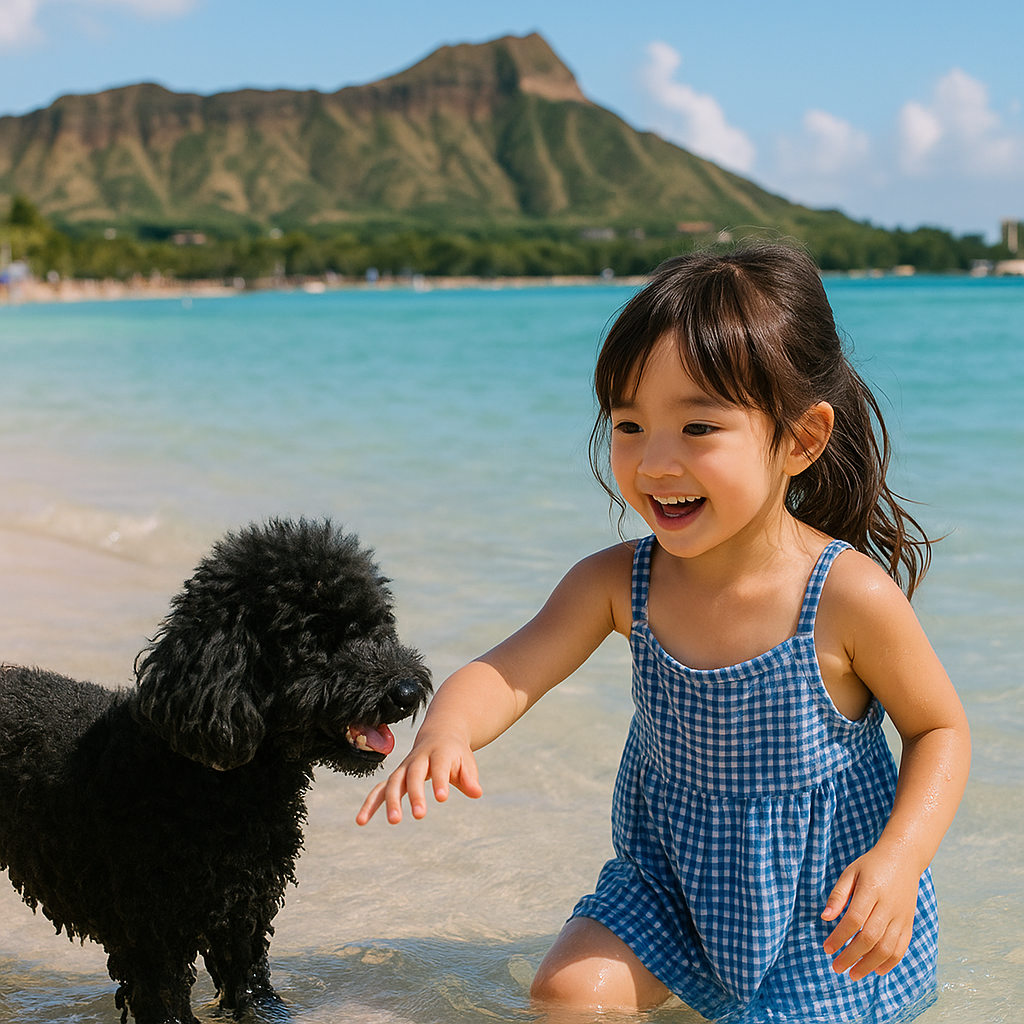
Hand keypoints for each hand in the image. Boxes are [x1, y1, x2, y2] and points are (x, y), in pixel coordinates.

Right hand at [355, 733, 482, 825]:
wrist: (440, 734)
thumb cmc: (456, 754)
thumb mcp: (467, 763)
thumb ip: (470, 778)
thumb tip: (476, 792)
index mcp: (439, 752)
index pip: (439, 766)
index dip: (440, 780)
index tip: (442, 798)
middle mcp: (419, 758)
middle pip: (414, 774)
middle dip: (415, 794)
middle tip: (420, 815)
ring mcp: (405, 767)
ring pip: (394, 781)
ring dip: (392, 800)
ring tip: (394, 821)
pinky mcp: (396, 777)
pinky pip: (380, 789)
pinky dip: (370, 803)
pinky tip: (361, 821)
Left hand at [821, 846, 922, 979]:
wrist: (903, 858)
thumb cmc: (871, 865)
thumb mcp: (850, 872)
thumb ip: (838, 895)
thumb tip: (825, 917)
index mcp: (871, 890)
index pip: (854, 919)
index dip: (840, 936)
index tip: (827, 948)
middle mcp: (888, 905)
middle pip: (870, 937)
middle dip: (852, 956)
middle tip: (837, 967)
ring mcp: (901, 916)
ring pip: (887, 947)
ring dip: (869, 964)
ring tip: (853, 974)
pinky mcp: (909, 923)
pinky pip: (902, 948)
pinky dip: (890, 962)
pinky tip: (876, 970)